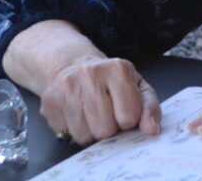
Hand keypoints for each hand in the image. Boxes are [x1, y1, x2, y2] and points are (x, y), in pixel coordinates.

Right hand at [40, 55, 160, 144]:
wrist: (73, 66)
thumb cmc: (111, 82)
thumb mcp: (137, 88)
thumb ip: (150, 108)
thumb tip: (152, 130)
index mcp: (118, 69)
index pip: (129, 116)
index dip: (128, 120)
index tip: (123, 110)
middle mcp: (91, 73)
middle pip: (105, 129)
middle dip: (108, 128)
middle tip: (106, 114)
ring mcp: (67, 86)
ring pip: (84, 135)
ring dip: (90, 132)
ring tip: (91, 115)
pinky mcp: (50, 100)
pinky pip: (66, 133)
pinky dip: (73, 130)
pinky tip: (76, 114)